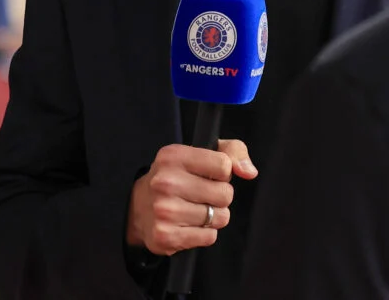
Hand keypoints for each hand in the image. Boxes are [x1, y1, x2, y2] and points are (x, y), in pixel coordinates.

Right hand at [126, 138, 257, 255]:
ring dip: (213, 216)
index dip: (224, 173)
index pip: (224, 165)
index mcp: (173, 156)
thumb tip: (249, 172)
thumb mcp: (201, 153)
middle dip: (220, 196)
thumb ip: (233, 152)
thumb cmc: (178, 176)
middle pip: (225, 194)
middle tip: (203, 194)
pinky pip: (209, 237)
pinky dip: (204, 233)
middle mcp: (165, 182)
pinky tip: (188, 224)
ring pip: (220, 217)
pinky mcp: (166, 236)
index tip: (210, 175)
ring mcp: (164, 210)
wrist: (139, 206)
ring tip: (195, 209)